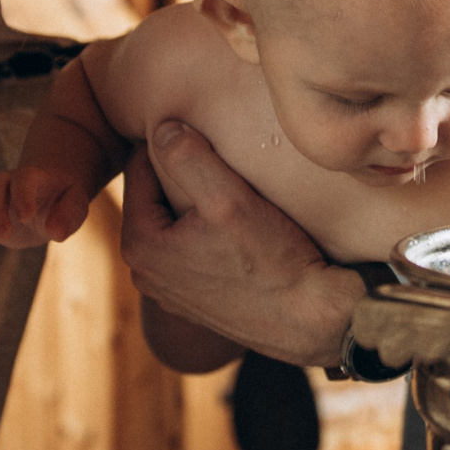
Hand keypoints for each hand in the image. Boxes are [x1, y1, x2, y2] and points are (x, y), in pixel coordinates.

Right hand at [0, 167, 91, 274]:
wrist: (46, 195)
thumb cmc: (63, 198)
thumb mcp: (75, 204)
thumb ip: (68, 215)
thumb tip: (55, 232)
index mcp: (32, 177)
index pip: (23, 179)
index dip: (23, 195)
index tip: (26, 217)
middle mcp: (6, 184)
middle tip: (0, 236)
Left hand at [118, 120, 365, 364]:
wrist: (311, 320)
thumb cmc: (272, 261)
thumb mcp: (229, 198)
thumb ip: (188, 158)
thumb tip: (162, 129)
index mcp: (139, 246)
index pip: (139, 169)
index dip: (171, 145)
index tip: (202, 135)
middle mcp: (145, 274)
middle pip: (154, 198)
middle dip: (181, 177)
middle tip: (221, 161)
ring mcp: (170, 291)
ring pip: (173, 224)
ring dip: (196, 205)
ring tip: (232, 193)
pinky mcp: (196, 302)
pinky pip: (191, 250)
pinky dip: (207, 233)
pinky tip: (239, 230)